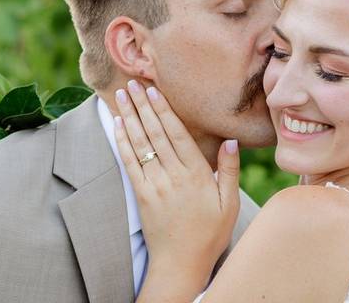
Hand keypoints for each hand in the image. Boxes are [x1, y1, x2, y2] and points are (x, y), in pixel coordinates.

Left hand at [113, 80, 239, 300]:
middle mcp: (174, 176)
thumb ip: (229, 171)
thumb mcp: (229, 204)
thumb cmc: (209, 234)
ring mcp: (155, 186)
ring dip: (130, 117)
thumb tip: (231, 141)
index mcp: (197, 175)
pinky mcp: (141, 195)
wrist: (181, 265)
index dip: (164, 110)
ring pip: (140, 144)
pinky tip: (118, 125)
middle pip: (156, 133)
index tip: (154, 90)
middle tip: (132, 83)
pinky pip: (130, 163)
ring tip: (121, 95)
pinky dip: (122, 142)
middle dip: (143, 106)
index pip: (178, 134)